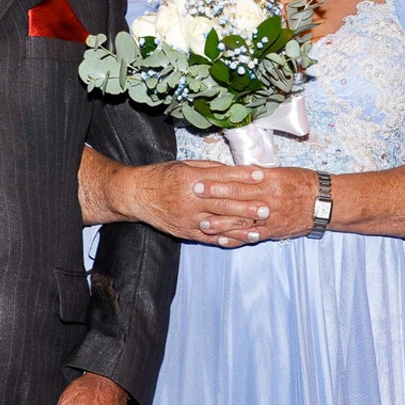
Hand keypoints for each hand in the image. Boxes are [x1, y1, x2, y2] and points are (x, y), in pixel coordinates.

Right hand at [115, 160, 269, 243]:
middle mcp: (191, 200)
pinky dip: (225, 239)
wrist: (137, 195)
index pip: (222, 177)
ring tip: (260, 227)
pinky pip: (208, 238)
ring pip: (220, 225)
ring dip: (242, 227)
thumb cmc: (162, 177)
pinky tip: (240, 239)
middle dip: (247, 207)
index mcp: (191, 179)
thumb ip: (210, 169)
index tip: (261, 174)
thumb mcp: (185, 165)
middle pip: (224, 204)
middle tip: (267, 207)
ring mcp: (188, 219)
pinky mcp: (185, 232)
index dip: (242, 176)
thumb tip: (234, 171)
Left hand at [195, 166, 319, 243]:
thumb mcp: (280, 172)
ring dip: (221, 224)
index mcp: (268, 182)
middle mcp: (268, 200)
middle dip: (214, 200)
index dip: (218, 182)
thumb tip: (236, 171)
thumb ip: (258, 174)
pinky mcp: (273, 231)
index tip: (200, 181)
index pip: (238, 181)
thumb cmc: (302, 183)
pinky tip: (221, 241)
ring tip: (202, 224)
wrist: (324, 202)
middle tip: (193, 199)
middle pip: (237, 200)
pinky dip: (237, 239)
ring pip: (242, 221)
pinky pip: (252, 237)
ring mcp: (270, 218)